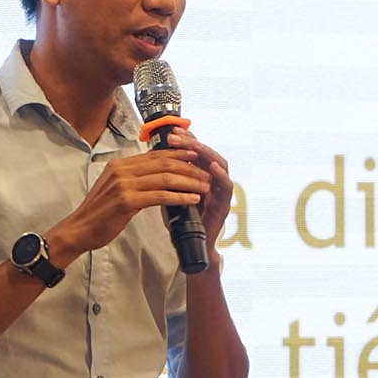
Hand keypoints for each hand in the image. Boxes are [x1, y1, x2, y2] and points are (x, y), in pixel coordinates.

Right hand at [49, 149, 210, 259]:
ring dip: (189, 182)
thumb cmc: (99, 213)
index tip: (197, 158)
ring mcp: (123, 184)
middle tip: (206, 174)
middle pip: (164, 163)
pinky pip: (160, 196)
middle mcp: (121, 170)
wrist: (79, 230)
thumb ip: (133, 178)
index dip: (179, 155)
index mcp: (120, 164)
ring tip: (205, 187)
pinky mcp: (126, 201)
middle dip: (189, 168)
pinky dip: (179, 197)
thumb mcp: (115, 188)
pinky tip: (192, 200)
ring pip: (165, 178)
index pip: (156, 155)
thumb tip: (156, 174)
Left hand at [165, 128, 231, 251]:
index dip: (185, 140)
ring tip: (193, 145)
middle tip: (176, 136)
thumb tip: (151, 159)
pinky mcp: (225, 206)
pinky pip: (227, 187)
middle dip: (192, 142)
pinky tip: (211, 166)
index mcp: (201, 175)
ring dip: (206, 153)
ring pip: (220, 165)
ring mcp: (221, 192)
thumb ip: (167, 177)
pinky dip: (220, 175)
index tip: (171, 131)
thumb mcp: (171, 193)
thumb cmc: (182, 220)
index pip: (195, 151)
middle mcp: (213, 180)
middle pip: (207, 154)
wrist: (191, 246)